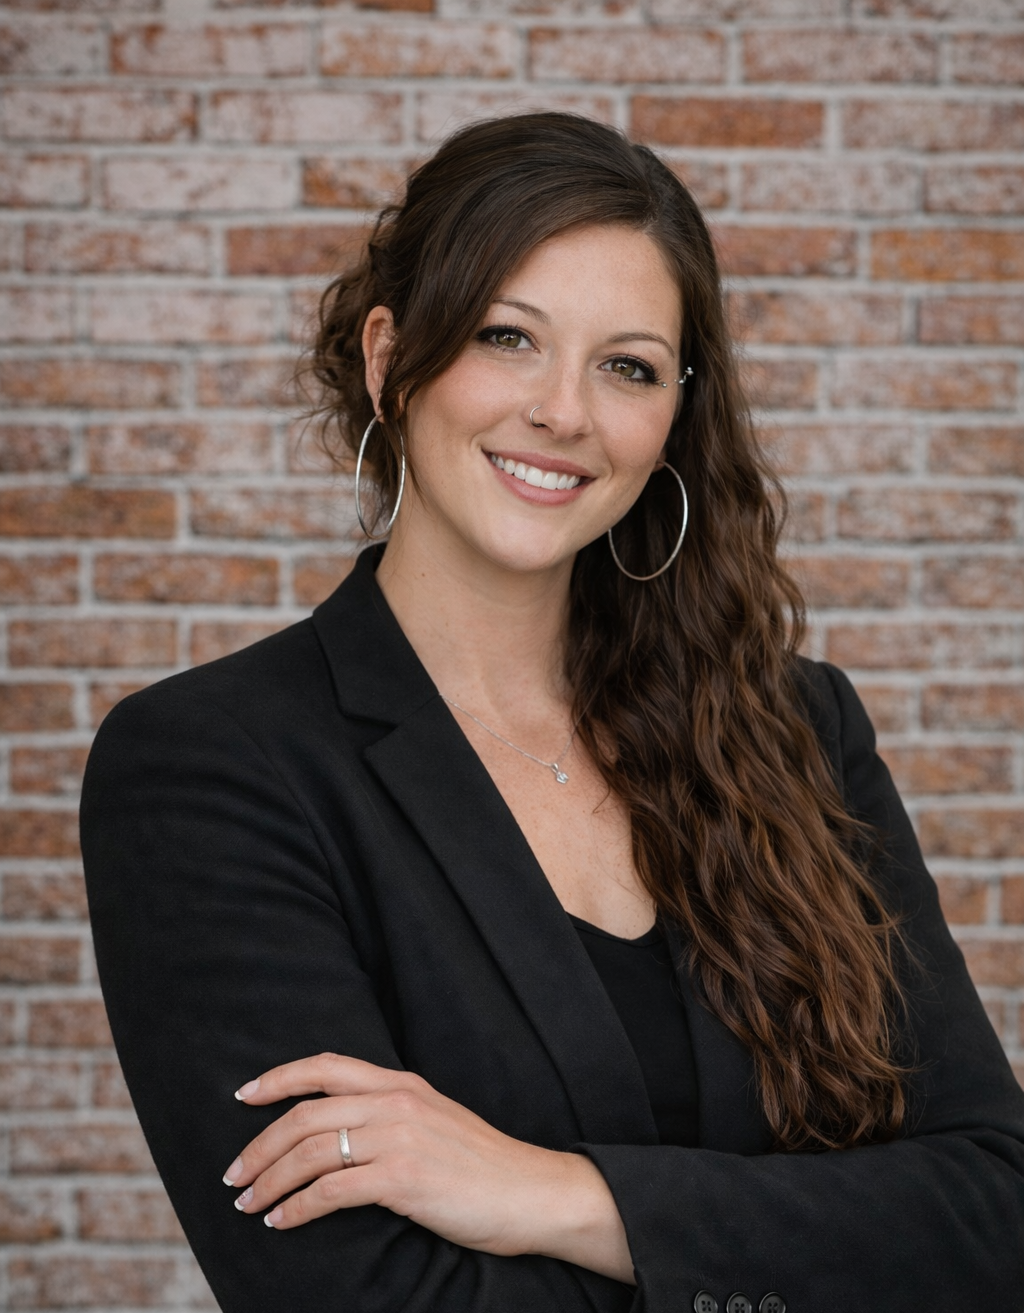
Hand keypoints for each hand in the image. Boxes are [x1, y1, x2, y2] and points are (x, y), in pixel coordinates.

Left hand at [222, 1052, 633, 1282]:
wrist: (531, 1191)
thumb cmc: (482, 1165)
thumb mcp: (433, 1120)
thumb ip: (391, 1114)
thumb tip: (340, 1128)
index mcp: (401, 1083)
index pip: (325, 1066)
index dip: (278, 1078)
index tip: (242, 1096)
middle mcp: (395, 1102)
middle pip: (306, 1114)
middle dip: (259, 1146)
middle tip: (232, 1175)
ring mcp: (399, 1139)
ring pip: (311, 1152)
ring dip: (270, 1180)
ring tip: (248, 1204)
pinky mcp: (403, 1179)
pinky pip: (331, 1191)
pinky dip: (297, 1208)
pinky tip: (282, 1222)